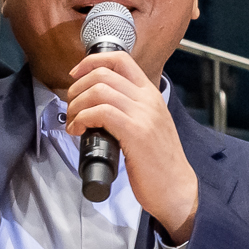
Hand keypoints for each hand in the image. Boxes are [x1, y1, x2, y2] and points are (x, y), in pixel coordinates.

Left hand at [66, 49, 197, 240]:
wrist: (177, 189)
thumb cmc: (159, 164)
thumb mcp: (149, 126)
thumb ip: (130, 110)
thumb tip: (97, 106)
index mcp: (151, 95)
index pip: (120, 59)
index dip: (91, 62)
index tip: (76, 76)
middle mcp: (148, 100)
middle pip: (103, 74)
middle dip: (77, 88)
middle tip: (71, 108)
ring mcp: (144, 115)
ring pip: (99, 91)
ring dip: (76, 105)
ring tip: (74, 122)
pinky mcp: (136, 133)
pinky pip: (101, 112)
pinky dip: (82, 119)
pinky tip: (79, 131)